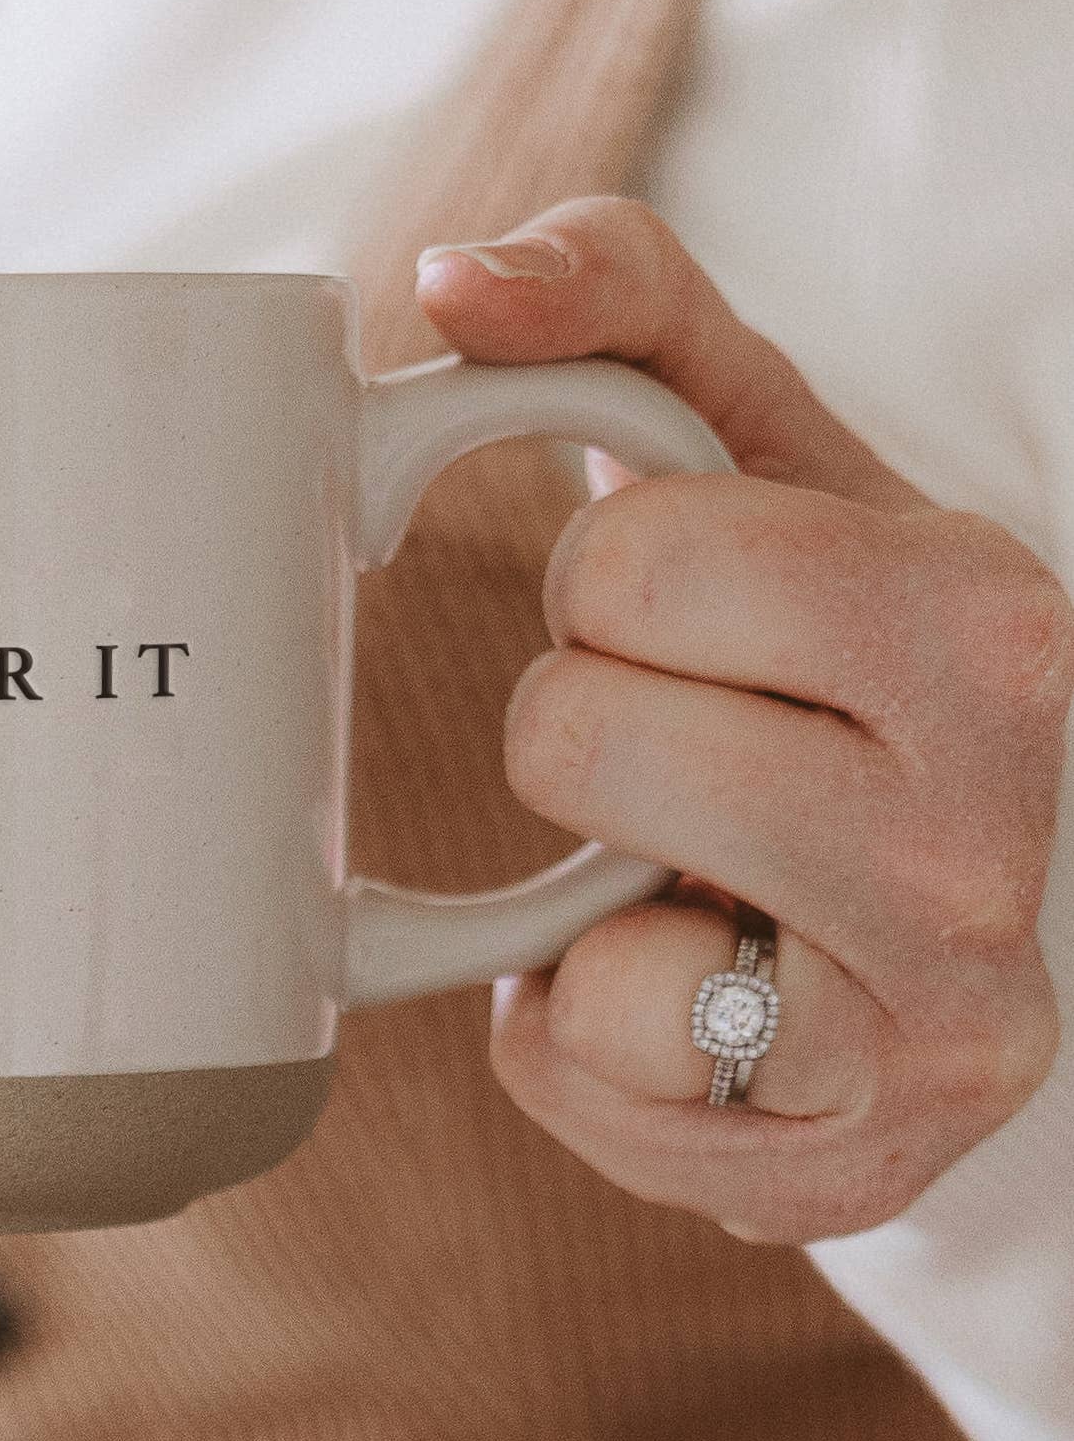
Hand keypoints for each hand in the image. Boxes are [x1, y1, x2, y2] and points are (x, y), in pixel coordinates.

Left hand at [413, 197, 1073, 1243]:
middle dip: (584, 726)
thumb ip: (615, 305)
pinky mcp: (853, 1159)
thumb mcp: (754, 445)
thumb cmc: (815, 643)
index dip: (610, 587)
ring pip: (582, 939)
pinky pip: (577, 1076)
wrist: (934, 884)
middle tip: (694, 747)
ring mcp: (938, 1023)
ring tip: (693, 864)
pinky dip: (574, 1027)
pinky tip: (682, 977)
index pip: (629, 561)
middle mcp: (992, 830)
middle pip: (575, 736)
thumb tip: (448, 281)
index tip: (699, 618)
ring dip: (583, 886)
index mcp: (975, 616)